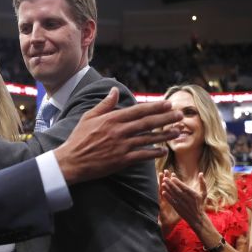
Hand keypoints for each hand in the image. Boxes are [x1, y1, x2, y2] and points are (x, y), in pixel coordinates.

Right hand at [54, 88, 181, 184]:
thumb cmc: (79, 138)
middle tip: (180, 114)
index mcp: (112, 119)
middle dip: (166, 118)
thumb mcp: (89, 117)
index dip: (155, 107)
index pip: (138, 110)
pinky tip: (163, 150)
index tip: (167, 104)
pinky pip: (142, 155)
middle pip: (147, 123)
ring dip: (164, 135)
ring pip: (148, 138)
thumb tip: (114, 90)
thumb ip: (105, 104)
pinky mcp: (121, 160)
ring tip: (178, 131)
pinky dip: (154, 152)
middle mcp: (119, 131)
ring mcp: (121, 146)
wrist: (71, 161)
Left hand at [161, 172, 219, 242]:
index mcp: (194, 195)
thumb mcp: (204, 194)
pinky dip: (168, 197)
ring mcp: (182, 204)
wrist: (197, 218)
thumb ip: (203, 183)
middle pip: (177, 190)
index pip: (184, 187)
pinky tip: (163, 192)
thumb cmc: (201, 204)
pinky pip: (172, 202)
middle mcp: (187, 199)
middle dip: (170, 184)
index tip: (172, 177)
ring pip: (174, 195)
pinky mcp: (178, 208)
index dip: (178, 182)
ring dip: (168, 189)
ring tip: (163, 183)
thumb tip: (201, 173)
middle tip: (165, 178)